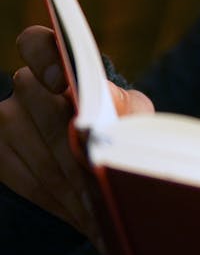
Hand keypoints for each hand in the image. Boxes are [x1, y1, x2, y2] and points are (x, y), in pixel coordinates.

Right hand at [0, 25, 152, 245]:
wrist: (101, 152)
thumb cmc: (121, 123)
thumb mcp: (132, 110)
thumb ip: (123, 106)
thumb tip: (107, 119)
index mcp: (59, 61)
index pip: (37, 44)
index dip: (44, 59)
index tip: (61, 83)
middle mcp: (26, 85)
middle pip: (37, 105)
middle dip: (70, 145)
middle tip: (97, 173)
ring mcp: (7, 118)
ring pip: (28, 146)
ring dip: (65, 179)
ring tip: (97, 201)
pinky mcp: (0, 152)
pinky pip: (17, 174)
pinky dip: (50, 195)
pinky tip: (77, 210)